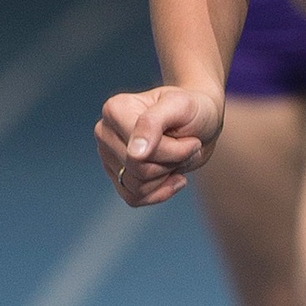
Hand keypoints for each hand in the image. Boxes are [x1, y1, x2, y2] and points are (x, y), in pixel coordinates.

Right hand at [95, 82, 223, 203]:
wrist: (201, 123)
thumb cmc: (193, 110)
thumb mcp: (181, 106)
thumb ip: (153, 122)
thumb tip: (134, 153)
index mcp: (114, 110)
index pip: (140, 153)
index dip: (173, 153)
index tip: (192, 141)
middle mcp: (105, 133)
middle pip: (138, 170)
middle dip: (171, 163)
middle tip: (187, 147)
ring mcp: (108, 156)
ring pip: (137, 187)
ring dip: (167, 175)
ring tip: (178, 157)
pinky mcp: (117, 175)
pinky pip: (134, 198)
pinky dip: (160, 192)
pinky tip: (174, 177)